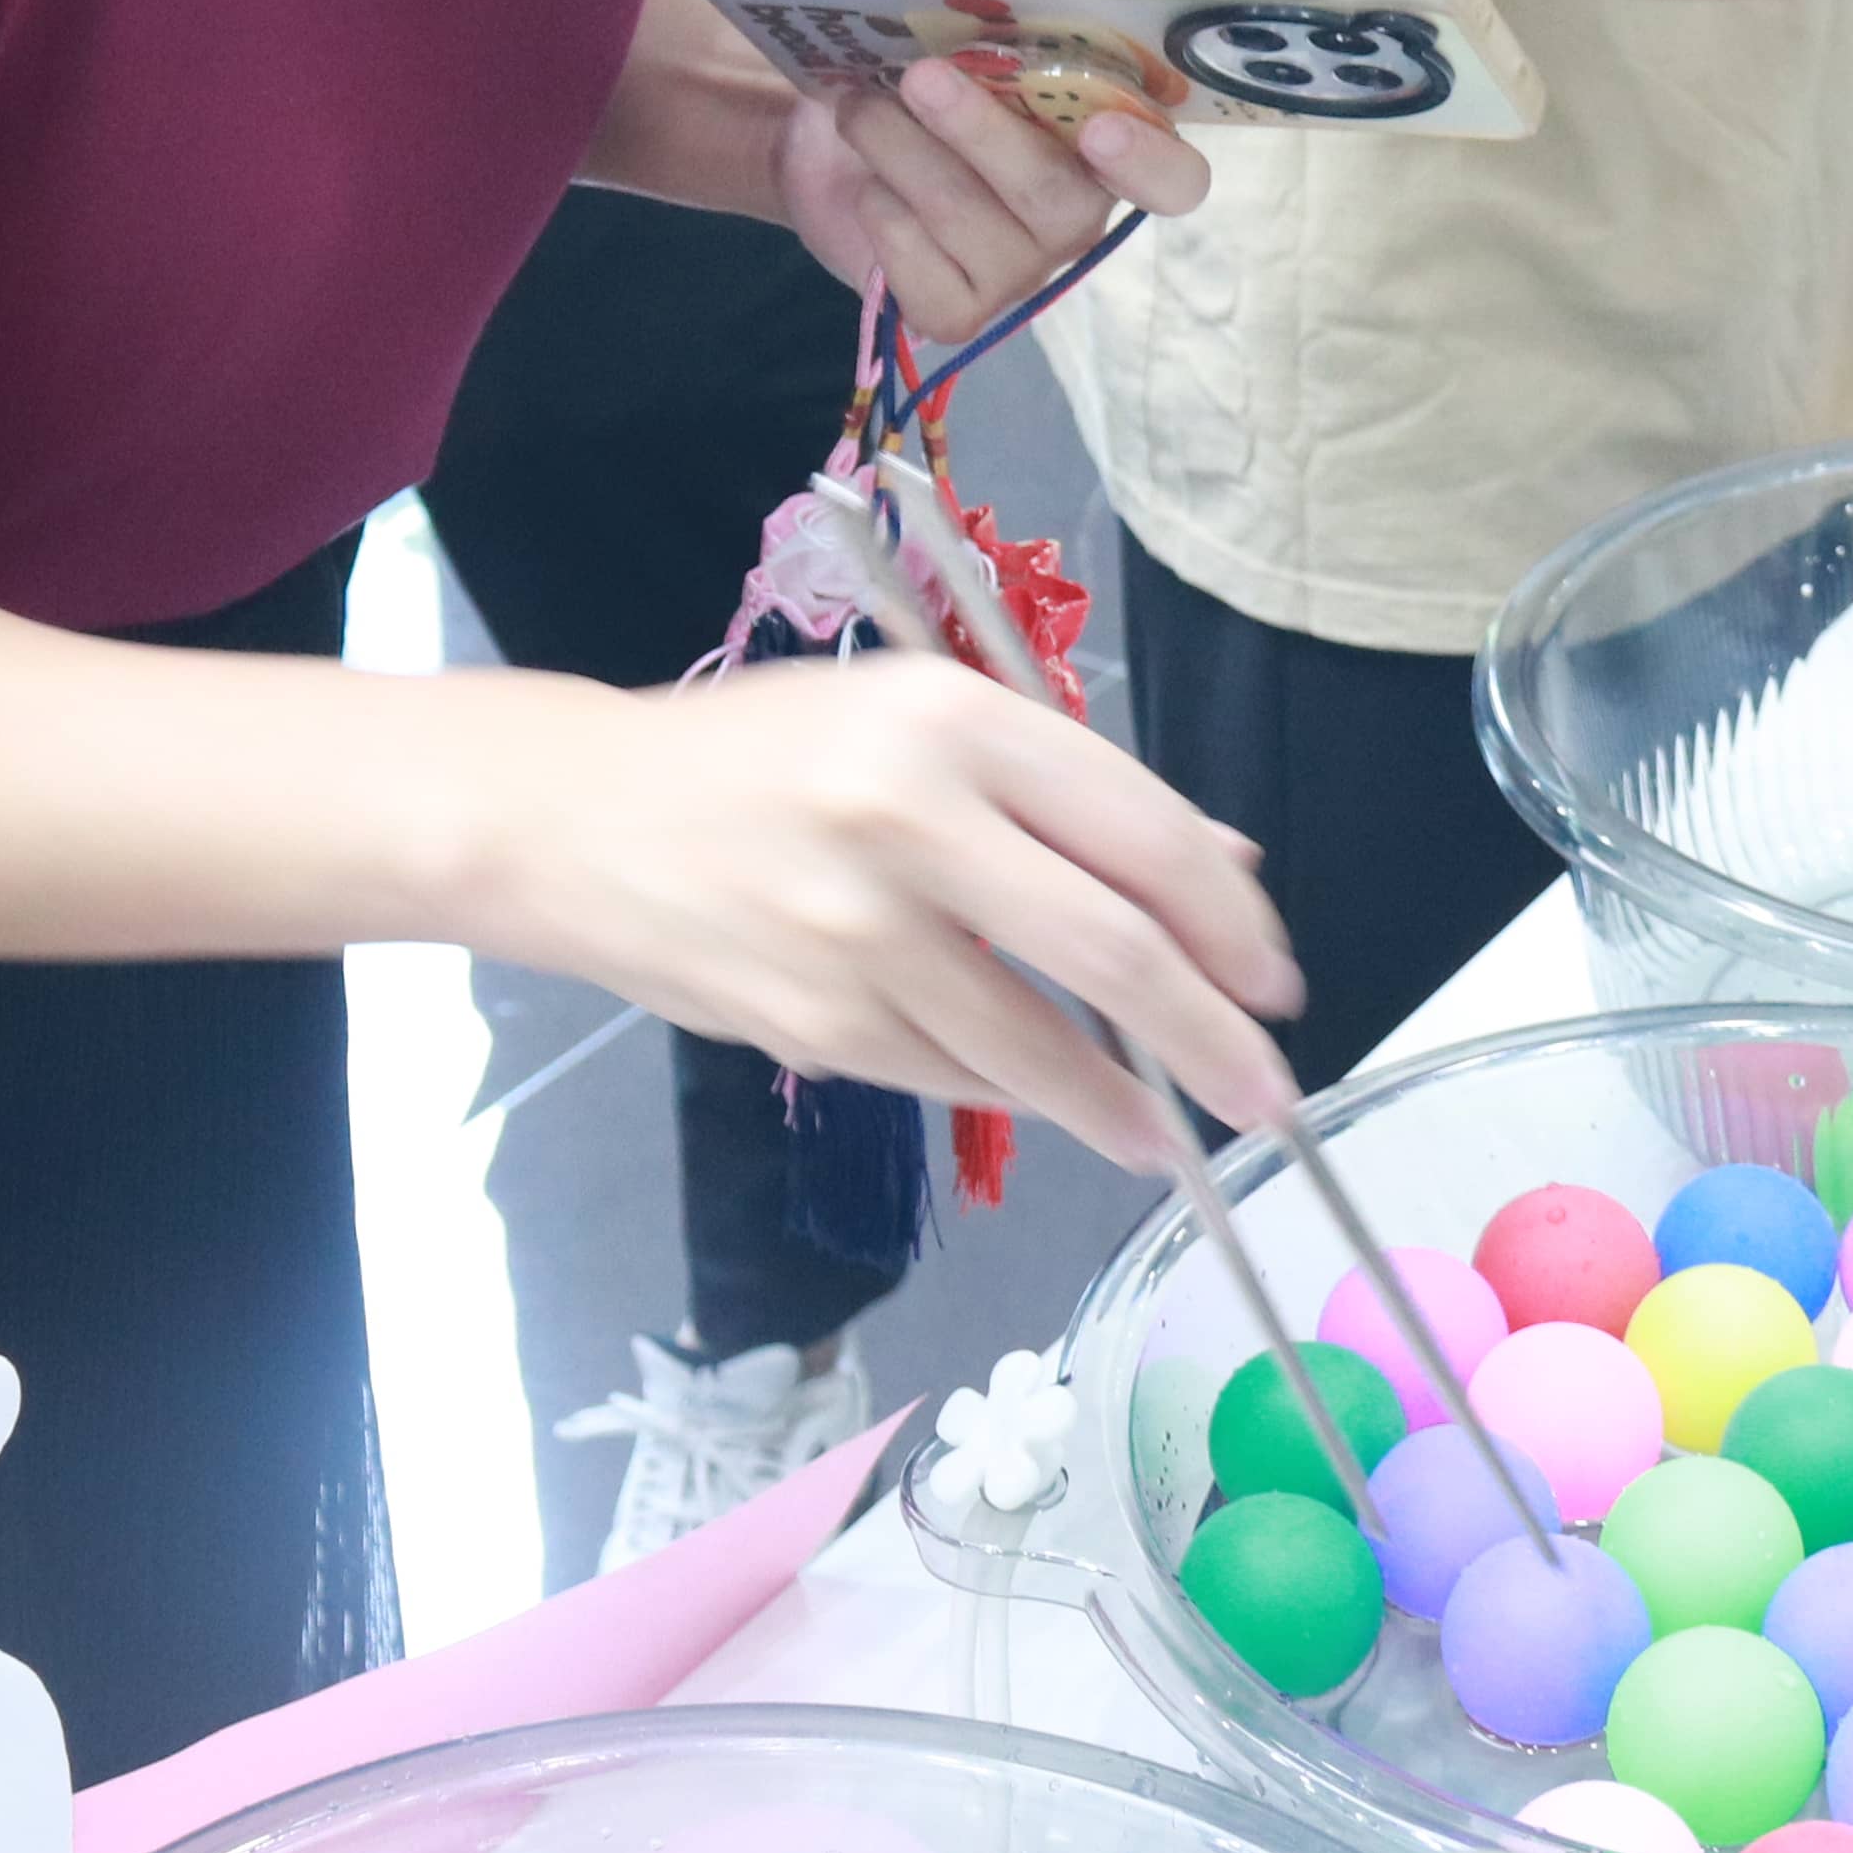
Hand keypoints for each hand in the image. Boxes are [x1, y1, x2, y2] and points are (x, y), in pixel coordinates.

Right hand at [468, 646, 1302, 1154]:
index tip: (1273, 979)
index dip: (1230, 920)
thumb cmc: (762, 757)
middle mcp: (907, 818)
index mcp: (951, 720)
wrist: (578, 817)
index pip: (1140, 830)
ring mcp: (856, 932)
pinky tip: (1050, 1100)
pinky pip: (951, 1076)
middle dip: (1212, 1039)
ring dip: (1121, 1104)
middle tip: (1266, 1094)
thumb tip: (1218, 871)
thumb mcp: (915, 719)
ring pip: (1033, 1045)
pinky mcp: (815, 1023)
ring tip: (1173, 1133)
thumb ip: (1063, 791)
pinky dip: (1012, 1093)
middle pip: (1112, 951)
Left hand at [782, 53, 1204, 344]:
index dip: (1149, 163)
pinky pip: (917, 268)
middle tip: (918, 76)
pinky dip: (879, 213)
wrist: (838, 165)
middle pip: (1052, 194)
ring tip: (858, 106)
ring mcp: (1019, 273)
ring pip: (964, 215)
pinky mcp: (958, 312)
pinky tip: (869, 187)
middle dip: (977, 128)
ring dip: (896, 148)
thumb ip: (983, 32)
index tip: (1102, 132)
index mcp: (1103, 145)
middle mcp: (1075, 219)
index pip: (1175, 180)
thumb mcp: (953, 50)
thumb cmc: (916, 93)